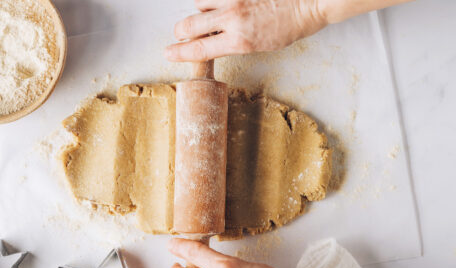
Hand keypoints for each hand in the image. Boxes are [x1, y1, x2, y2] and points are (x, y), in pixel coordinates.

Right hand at [165, 0, 326, 61]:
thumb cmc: (289, 26)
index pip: (199, 49)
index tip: (168, 53)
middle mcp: (233, 19)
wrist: (308, 1)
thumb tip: (214, 38)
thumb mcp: (260, 45)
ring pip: (199, 3)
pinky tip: (228, 4)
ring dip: (203, 10)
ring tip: (217, 14)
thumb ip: (233, 42)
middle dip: (181, 31)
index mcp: (240, 41)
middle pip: (189, 25)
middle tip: (181, 34)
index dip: (179, 53)